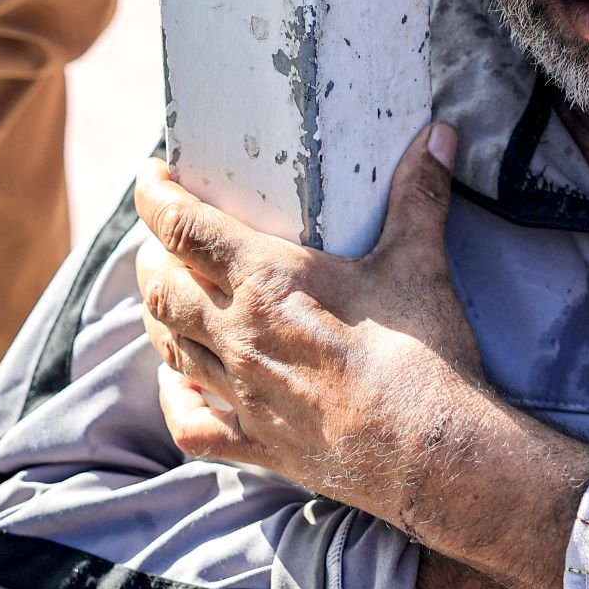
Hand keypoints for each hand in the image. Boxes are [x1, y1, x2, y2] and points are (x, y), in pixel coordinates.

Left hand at [134, 122, 494, 531]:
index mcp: (267, 282)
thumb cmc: (422, 355)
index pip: (183, 227)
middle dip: (151, 251)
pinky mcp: (256, 442)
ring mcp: (241, 393)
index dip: (155, 196)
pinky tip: (182, 382)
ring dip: (158, 313)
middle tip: (164, 232)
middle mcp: (238, 336)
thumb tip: (437, 135)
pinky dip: (177, 398)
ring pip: (167, 346)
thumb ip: (419, 194)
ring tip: (168, 290)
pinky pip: (190, 423)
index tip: (152, 175)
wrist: (435, 453)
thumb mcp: (418, 262)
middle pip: (159, 285)